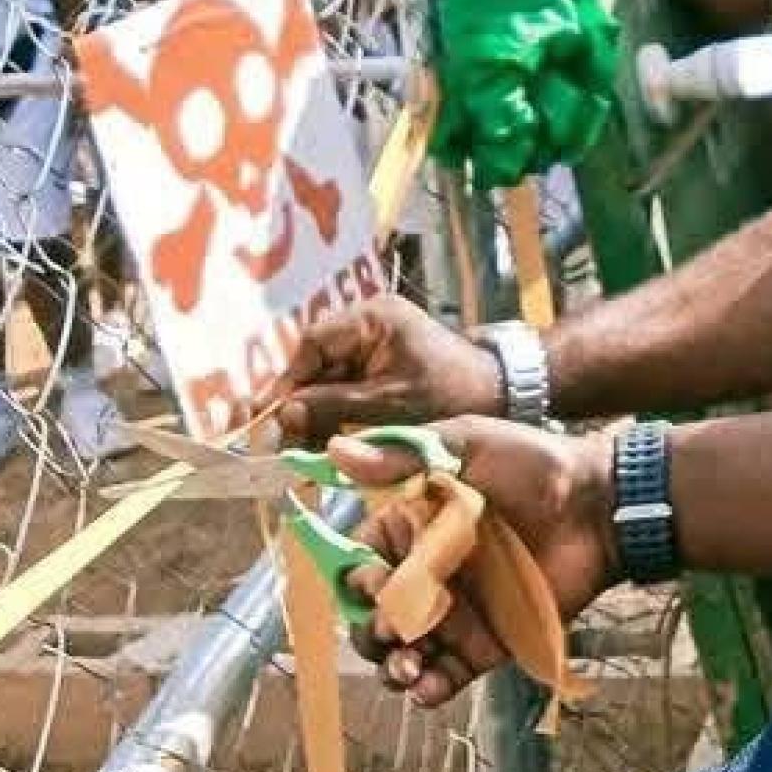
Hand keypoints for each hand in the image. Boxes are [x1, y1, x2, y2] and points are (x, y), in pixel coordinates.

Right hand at [279, 294, 503, 445]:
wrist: (501, 394)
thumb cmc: (452, 394)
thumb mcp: (389, 404)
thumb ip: (334, 408)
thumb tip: (281, 417)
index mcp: (372, 318)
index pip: (312, 345)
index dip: (287, 383)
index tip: (270, 420)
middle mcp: (367, 324)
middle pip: (314, 364)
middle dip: (298, 405)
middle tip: (280, 445)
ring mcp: (373, 345)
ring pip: (326, 381)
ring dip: (313, 416)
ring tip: (298, 453)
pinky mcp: (379, 368)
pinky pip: (344, 391)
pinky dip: (333, 418)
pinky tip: (323, 446)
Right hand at [332, 421, 617, 709]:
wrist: (599, 506)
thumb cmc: (533, 465)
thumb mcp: (467, 445)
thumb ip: (403, 456)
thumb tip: (334, 449)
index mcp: (411, 527)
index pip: (362, 562)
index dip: (357, 578)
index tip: (372, 581)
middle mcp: (426, 574)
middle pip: (374, 616)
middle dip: (370, 631)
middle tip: (392, 629)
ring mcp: (456, 613)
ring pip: (402, 653)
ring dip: (391, 666)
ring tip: (406, 667)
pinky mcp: (487, 645)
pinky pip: (447, 676)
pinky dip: (429, 689)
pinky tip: (427, 687)